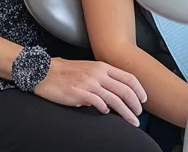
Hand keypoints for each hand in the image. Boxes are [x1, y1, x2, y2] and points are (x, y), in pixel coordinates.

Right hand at [33, 58, 148, 125]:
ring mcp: (89, 83)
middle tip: (139, 114)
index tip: (143, 100)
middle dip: (135, 105)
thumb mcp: (88, 69)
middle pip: (125, 90)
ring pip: (115, 100)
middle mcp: (98, 74)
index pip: (128, 77)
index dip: (139, 90)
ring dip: (126, 112)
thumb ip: (103, 78)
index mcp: (102, 67)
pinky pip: (98, 103)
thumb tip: (114, 93)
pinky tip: (106, 113)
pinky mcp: (79, 93)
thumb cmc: (65, 71)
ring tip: (131, 121)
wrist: (43, 72)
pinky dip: (105, 109)